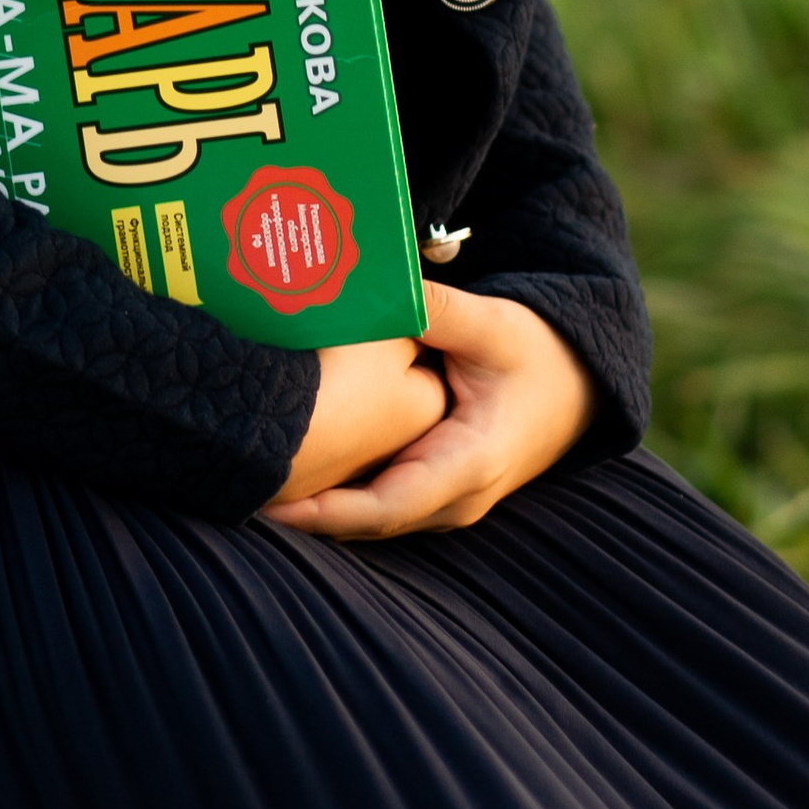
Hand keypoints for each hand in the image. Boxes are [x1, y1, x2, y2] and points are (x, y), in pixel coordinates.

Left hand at [268, 281, 592, 541]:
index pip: (388, 505)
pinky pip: (371, 502)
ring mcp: (440, 503)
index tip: (270, 507)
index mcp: (467, 464)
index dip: (327, 513)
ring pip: (363, 517)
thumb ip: (440, 310)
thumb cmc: (536, 356)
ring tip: (240, 483)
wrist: (577, 390)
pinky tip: (282, 468)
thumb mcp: (494, 325)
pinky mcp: (427, 491)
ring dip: (308, 507)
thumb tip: (386, 287)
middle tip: (230, 486)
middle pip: (362, 520)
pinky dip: (329, 494)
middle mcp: (451, 499)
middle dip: (299, 512)